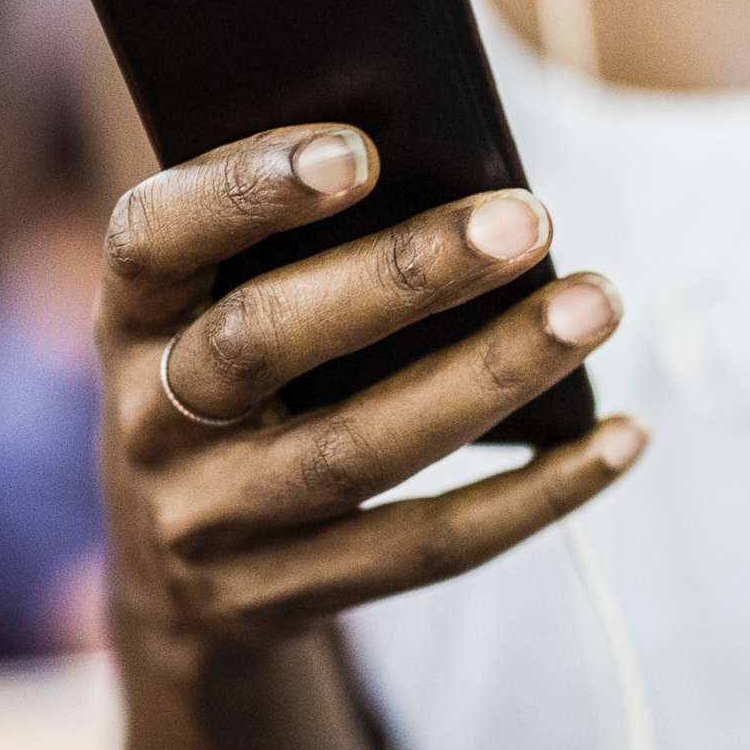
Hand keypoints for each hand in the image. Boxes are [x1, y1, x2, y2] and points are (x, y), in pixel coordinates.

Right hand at [94, 123, 644, 654]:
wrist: (172, 578)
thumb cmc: (234, 380)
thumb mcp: (215, 310)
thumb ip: (289, 243)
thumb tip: (455, 169)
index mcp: (128, 320)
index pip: (153, 238)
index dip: (245, 188)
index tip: (359, 149)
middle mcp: (149, 423)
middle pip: (267, 339)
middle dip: (404, 274)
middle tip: (526, 217)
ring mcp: (209, 524)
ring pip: (357, 450)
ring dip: (491, 374)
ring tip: (593, 304)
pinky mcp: (281, 600)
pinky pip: (424, 548)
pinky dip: (535, 493)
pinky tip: (621, 437)